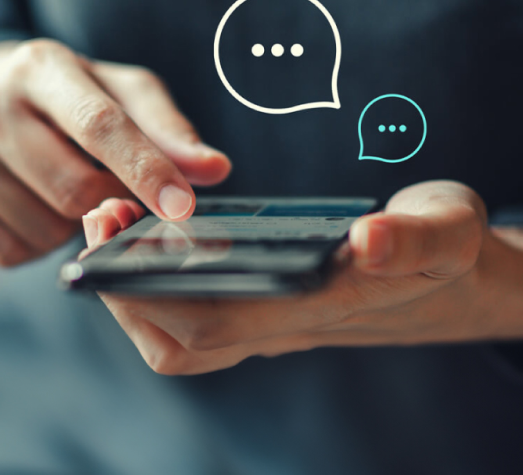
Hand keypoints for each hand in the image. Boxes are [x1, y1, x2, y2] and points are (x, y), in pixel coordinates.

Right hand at [0, 39, 230, 265]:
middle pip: (77, 190)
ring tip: (65, 182)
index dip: (145, 169)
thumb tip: (215, 169)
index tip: (182, 206)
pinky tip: (37, 202)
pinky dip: (41, 239)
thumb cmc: (70, 93)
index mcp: (43, 70)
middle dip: (112, 200)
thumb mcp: (119, 92)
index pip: (100, 124)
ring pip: (46, 229)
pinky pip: (15, 251)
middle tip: (113, 180)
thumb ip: (167, 129)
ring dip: (74, 223)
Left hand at [83, 181, 522, 374]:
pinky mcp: (271, 308)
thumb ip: (417, 237)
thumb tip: (371, 240)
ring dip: (136, 290)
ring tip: (120, 223)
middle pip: (181, 337)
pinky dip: (160, 288)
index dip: (154, 287)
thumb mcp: (449, 229)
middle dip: (125, 284)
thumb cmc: (443, 249)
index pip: (217, 320)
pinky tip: (157, 240)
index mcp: (321, 306)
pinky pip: (198, 318)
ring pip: (183, 337)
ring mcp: (275, 322)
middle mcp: (286, 325)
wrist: (447, 277)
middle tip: (104, 214)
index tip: (117, 229)